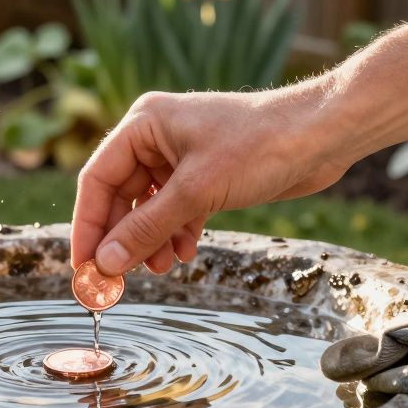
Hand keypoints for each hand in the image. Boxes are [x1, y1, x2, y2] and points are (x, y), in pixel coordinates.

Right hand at [71, 81, 354, 275]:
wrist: (323, 135)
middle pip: (121, 197)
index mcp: (143, 125)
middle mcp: (156, 138)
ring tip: (159, 269)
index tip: (83, 269)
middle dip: (121, 239)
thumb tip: (105, 264)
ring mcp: (182, 157)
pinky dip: (177, 234)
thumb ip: (147, 229)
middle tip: (114, 282)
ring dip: (150, 241)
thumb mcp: (197, 191)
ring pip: (149, 208)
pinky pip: (177, 210)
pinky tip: (185, 253)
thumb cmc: (261, 145)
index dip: (88, 227)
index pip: (97, 180)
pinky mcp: (207, 176)